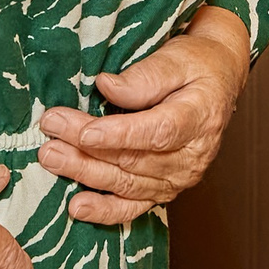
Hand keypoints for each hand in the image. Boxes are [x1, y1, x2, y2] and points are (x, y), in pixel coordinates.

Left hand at [37, 6, 251, 224]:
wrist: (216, 83)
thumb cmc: (196, 66)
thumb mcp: (177, 58)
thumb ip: (145, 76)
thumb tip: (106, 87)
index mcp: (199, 118)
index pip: (157, 132)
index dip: (120, 135)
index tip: (85, 131)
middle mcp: (192, 156)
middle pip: (135, 159)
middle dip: (87, 148)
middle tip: (52, 131)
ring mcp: (179, 178)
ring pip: (127, 183)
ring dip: (86, 173)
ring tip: (51, 158)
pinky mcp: (165, 189)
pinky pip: (134, 207)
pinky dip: (104, 210)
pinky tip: (77, 207)